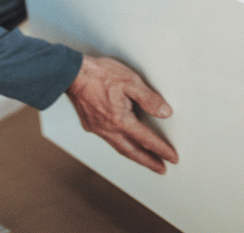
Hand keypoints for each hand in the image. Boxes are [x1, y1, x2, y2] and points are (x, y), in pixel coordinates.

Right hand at [65, 55, 177, 173]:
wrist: (71, 73)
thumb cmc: (99, 75)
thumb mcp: (131, 81)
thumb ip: (149, 99)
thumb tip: (164, 112)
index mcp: (121, 120)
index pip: (146, 140)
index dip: (161, 150)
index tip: (172, 158)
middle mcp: (109, 129)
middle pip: (133, 152)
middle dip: (149, 162)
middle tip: (160, 169)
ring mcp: (98, 128)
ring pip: (119, 148)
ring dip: (134, 155)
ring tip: (145, 159)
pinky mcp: (90, 124)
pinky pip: (109, 140)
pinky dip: (120, 145)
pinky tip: (122, 142)